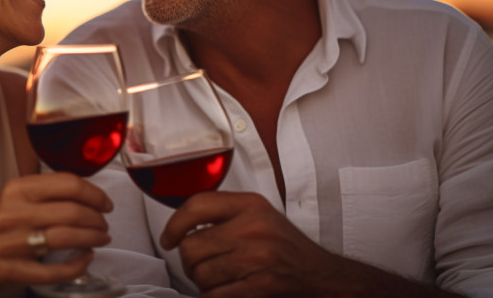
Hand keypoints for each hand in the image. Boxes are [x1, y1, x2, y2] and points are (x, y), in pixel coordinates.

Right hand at [0, 173, 113, 296]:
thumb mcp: (15, 200)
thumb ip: (46, 192)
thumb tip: (89, 192)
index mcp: (16, 189)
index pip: (68, 184)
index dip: (95, 194)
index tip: (105, 203)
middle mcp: (12, 213)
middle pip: (71, 212)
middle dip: (97, 220)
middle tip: (104, 225)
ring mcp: (10, 242)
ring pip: (66, 238)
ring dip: (93, 239)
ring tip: (100, 239)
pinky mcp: (11, 269)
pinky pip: (55, 270)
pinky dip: (78, 265)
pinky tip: (86, 259)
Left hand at [160, 191, 362, 296]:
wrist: (324, 277)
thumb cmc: (287, 248)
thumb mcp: (260, 216)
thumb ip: (225, 213)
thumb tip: (182, 223)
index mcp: (250, 205)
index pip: (196, 205)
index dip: (174, 224)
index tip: (169, 238)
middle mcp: (253, 227)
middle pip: (192, 246)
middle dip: (189, 263)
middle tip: (200, 266)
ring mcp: (257, 257)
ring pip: (200, 274)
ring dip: (202, 283)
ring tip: (218, 280)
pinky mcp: (260, 285)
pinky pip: (215, 295)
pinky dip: (214, 297)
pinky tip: (225, 292)